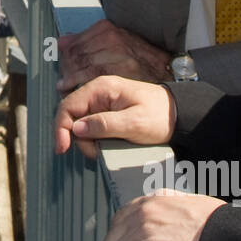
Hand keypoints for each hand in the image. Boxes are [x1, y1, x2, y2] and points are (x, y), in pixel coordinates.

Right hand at [53, 74, 175, 157]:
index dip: (61, 128)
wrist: (179, 115)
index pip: (67, 106)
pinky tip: (109, 145)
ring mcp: (101, 103)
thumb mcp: (134, 123)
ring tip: (108, 148)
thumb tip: (76, 128)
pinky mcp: (106, 114)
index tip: (62, 149)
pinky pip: (92, 128)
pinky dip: (96, 140)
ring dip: (89, 141)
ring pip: (81, 126)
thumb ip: (104, 125)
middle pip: (72, 118)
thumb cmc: (160, 116)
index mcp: (101, 88)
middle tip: (97, 152)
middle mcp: (98, 93)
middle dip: (79, 139)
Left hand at [58, 20, 172, 91]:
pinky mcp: (120, 73)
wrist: (168, 71)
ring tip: (64, 85)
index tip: (61, 62)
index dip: (65, 55)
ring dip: (69, 76)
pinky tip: (71, 88)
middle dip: (66, 67)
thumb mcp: (117, 41)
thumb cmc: (140, 59)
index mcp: (109, 30)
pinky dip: (76, 84)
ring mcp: (116, 56)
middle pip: (76, 53)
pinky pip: (90, 78)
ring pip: (81, 66)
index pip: (75, 41)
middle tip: (62, 77)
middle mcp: (112, 39)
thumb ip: (88, 40)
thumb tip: (61, 40)